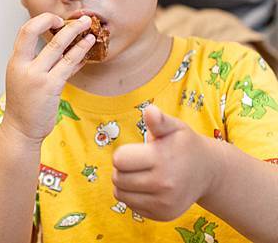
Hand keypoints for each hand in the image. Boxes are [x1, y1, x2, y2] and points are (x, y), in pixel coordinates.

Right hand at [3, 13, 94, 142]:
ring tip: (90, 29)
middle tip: (79, 20)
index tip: (56, 21)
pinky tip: (89, 49)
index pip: (25, 30)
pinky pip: (69, 64)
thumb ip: (36, 61)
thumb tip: (60, 46)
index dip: (42, 21)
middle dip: (64, 24)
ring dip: (77, 35)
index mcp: (15, 61)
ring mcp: (37, 76)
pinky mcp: (51, 86)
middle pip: (42, 34)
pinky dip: (80, 54)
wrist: (21, 129)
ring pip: (59, 47)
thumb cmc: (24, 104)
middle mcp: (23, 66)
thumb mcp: (22, 78)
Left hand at [112, 105, 217, 220]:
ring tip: (141, 174)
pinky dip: (133, 196)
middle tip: (139, 163)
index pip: (119, 160)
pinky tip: (148, 187)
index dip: (124, 153)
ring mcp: (164, 203)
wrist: (208, 172)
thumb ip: (159, 121)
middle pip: (117, 178)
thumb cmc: (185, 145)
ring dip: (124, 184)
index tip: (138, 151)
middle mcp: (164, 185)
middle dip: (122, 168)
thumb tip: (149, 111)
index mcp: (162, 160)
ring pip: (120, 194)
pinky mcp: (162, 215)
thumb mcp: (174, 127)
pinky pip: (131, 206)